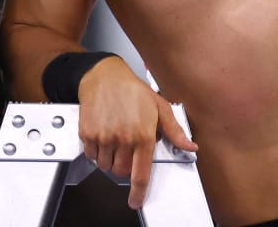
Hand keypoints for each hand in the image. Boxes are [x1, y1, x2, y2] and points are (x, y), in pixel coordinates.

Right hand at [77, 59, 198, 209]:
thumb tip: (190, 147)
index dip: (138, 192)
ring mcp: (103, 137)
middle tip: (127, 150)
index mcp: (143, 135)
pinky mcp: (87, 133)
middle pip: (121, 172)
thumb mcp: (159, 107)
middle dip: (124, 167)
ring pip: (105, 165)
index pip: (140, 174)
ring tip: (115, 138)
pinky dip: (96, 151)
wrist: (104, 76)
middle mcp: (122, 138)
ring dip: (109, 159)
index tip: (136, 201)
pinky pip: (91, 155)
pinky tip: (103, 135)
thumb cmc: (132, 90)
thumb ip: (174, 131)